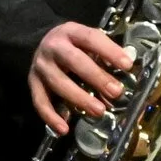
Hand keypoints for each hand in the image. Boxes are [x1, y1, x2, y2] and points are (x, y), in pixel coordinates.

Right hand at [30, 21, 134, 136]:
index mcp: (71, 32)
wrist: (42, 42)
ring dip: (79, 98)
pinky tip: (64, 128)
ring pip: (58, 82)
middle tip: (115, 92)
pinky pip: (40, 101)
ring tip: (99, 111)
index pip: (90, 38)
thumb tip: (125, 74)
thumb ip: (104, 55)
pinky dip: (51, 116)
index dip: (109, 51)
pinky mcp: (32, 82)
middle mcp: (53, 47)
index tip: (127, 65)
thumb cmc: (74, 45)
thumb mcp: (87, 42)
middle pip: (74, 60)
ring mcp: (41, 65)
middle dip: (96, 77)